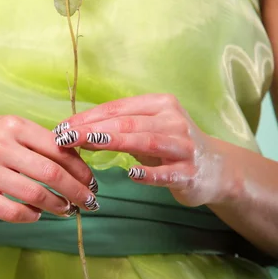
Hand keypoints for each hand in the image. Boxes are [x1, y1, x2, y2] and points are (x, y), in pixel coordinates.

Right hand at [0, 115, 98, 222]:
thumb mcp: (5, 127)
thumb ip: (36, 140)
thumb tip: (75, 160)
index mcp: (13, 126)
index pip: (58, 149)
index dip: (81, 169)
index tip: (92, 181)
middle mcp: (0, 146)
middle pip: (52, 173)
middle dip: (77, 191)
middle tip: (90, 201)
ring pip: (35, 194)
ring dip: (58, 205)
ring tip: (67, 209)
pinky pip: (13, 211)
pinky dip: (32, 216)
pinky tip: (38, 214)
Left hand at [53, 94, 232, 207]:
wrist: (216, 169)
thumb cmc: (171, 146)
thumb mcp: (147, 130)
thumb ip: (118, 128)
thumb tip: (76, 131)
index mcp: (160, 104)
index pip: (118, 108)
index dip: (88, 117)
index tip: (62, 126)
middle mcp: (173, 121)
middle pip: (127, 123)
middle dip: (93, 129)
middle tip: (65, 136)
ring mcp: (183, 146)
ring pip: (145, 141)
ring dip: (114, 142)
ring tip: (87, 145)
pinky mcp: (190, 172)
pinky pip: (166, 173)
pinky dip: (148, 173)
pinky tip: (130, 173)